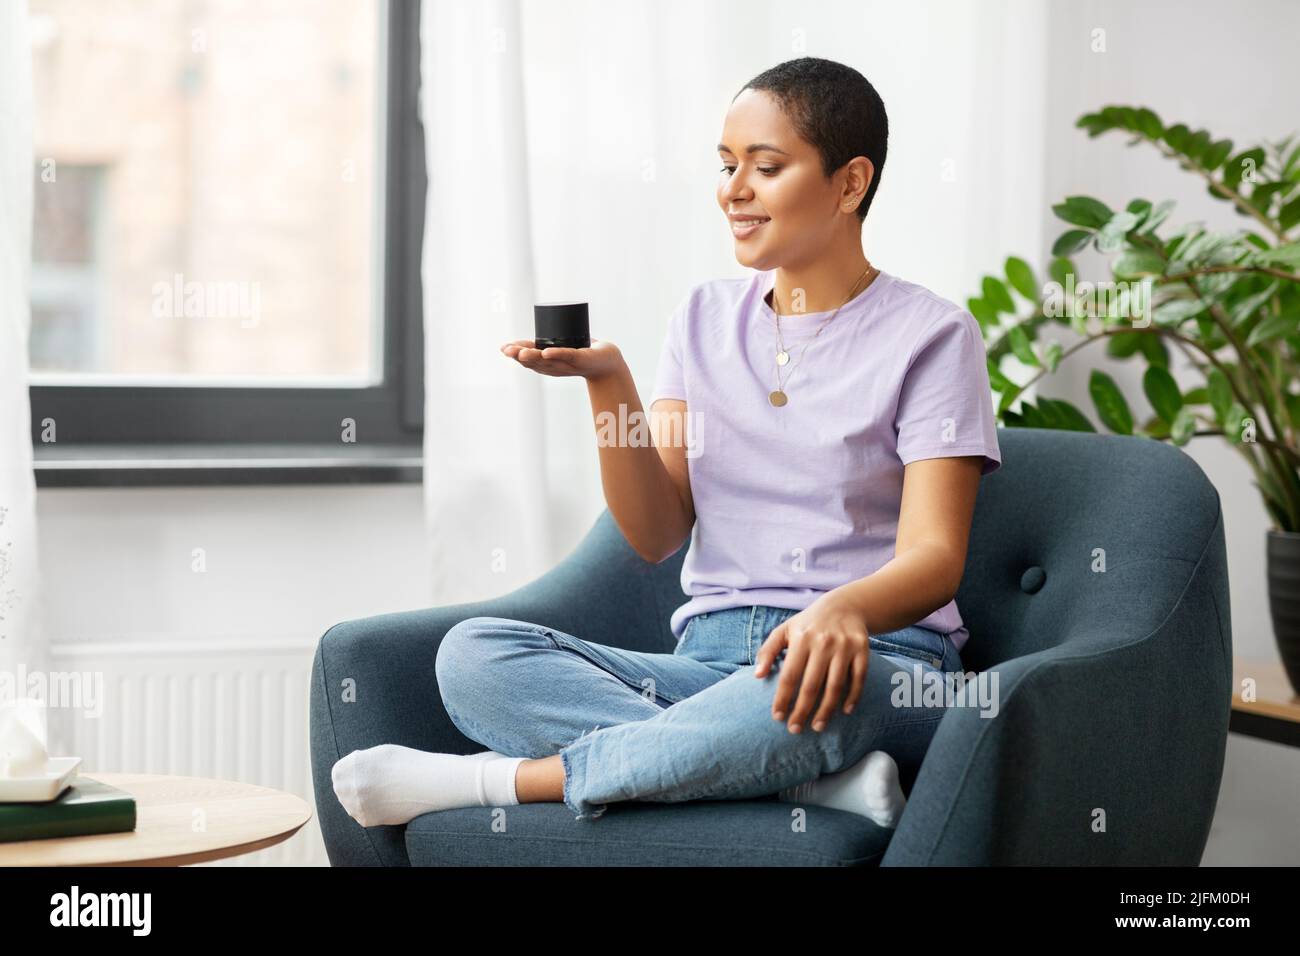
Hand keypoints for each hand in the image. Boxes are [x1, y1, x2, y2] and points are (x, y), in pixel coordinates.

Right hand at [500, 338, 625, 381]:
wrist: (607, 364)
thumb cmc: (585, 354)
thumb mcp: (562, 348)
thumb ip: (549, 342)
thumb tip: (535, 326)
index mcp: (548, 362)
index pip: (528, 358)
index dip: (515, 353)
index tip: (503, 348)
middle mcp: (555, 366)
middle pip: (534, 362)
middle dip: (519, 356)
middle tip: (508, 350)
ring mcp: (568, 364)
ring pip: (547, 361)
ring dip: (533, 356)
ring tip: (521, 352)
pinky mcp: (582, 359)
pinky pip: (568, 356)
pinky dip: (557, 354)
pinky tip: (547, 352)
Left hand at [753, 592, 870, 733]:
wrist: (845, 605)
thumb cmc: (808, 624)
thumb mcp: (785, 630)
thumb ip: (768, 651)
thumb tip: (757, 676)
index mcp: (801, 639)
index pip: (789, 675)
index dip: (782, 698)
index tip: (777, 717)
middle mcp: (823, 642)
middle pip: (811, 685)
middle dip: (802, 710)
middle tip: (795, 729)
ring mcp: (844, 646)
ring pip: (835, 686)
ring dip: (826, 710)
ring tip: (817, 726)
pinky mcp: (862, 649)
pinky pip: (858, 679)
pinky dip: (853, 697)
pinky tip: (844, 711)